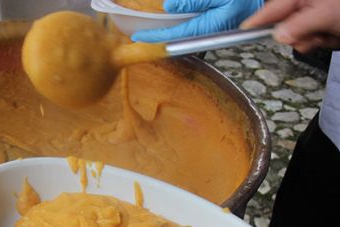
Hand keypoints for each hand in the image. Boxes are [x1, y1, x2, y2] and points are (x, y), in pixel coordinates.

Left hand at [131, 0, 262, 41]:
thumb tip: (169, 5)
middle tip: (141, 35)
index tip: (138, 38)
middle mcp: (214, 28)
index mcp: (213, 24)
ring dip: (172, 29)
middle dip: (161, 36)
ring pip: (190, 30)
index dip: (156, 37)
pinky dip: (185, 21)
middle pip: (182, 36)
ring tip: (153, 29)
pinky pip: (199, 23)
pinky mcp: (222, 20)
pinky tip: (176, 17)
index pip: (178, 34)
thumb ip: (196, 0)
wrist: (274, 3)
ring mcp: (218, 25)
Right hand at [242, 0, 339, 52]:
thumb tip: (277, 36)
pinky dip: (322, 41)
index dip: (256, 21)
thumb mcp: (324, 14)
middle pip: (283, 28)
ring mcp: (311, 16)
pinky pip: (310, 41)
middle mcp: (303, 5)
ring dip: (314, 40)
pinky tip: (332, 35)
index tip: (242, 31)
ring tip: (328, 33)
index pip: (271, 10)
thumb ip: (299, 25)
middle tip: (316, 35)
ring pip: (298, 37)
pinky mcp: (318, 27)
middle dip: (299, 36)